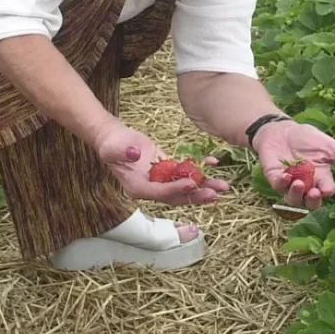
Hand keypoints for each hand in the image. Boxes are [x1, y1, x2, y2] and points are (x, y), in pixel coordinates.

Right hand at [93, 121, 229, 205]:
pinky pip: (185, 171)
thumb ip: (123, 152)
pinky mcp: (167, 169)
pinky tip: (214, 163)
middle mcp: (151, 188)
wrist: (114, 138)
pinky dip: (199, 169)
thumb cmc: (111, 144)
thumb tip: (135, 154)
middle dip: (197, 194)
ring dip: (204, 186)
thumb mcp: (113, 148)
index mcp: (137, 188)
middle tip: (215, 193)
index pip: (160, 193)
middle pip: (177, 195)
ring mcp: (160, 180)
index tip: (192, 183)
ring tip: (223, 186)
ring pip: (184, 186)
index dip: (177, 189)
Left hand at [253, 120, 334, 209]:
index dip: (327, 191)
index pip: (326, 189)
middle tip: (314, 193)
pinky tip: (284, 176)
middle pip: (310, 201)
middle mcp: (306, 184)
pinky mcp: (274, 177)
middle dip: (312, 200)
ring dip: (296, 194)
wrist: (282, 129)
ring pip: (293, 199)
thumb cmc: (307, 138)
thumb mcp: (330, 147)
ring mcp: (289, 183)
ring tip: (299, 184)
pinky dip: (281, 183)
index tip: (327, 189)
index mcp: (321, 177)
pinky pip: (277, 186)